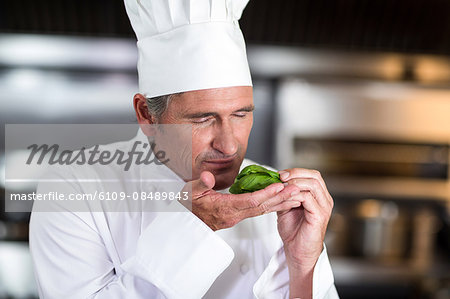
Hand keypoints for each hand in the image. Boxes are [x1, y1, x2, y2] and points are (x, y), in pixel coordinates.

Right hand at [181, 171, 300, 230]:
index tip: (279, 186)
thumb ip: (200, 184)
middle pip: (261, 207)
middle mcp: (233, 215)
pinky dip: (271, 205)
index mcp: (224, 208)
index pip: (250, 201)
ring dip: (279, 203)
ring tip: (295, 195)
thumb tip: (207, 177)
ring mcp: (236, 217)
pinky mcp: (237, 217)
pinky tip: (282, 201)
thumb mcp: (190, 192)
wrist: (186, 223)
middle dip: (280, 198)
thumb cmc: (188, 206)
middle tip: (296, 189)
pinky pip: (258, 211)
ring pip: (262, 210)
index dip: (266, 194)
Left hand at [276, 168, 332, 280]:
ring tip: (281, 186)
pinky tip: (285, 198)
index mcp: (319, 196)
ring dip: (295, 182)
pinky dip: (294, 195)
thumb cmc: (293, 231)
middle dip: (295, 173)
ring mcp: (324, 207)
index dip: (296, 171)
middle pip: (314, 176)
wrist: (297, 251)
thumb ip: (285, 193)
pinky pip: (308, 198)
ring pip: (312, 185)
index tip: (279, 174)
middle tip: (280, 177)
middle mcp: (324, 200)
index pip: (312, 174)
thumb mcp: (287, 206)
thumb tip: (275, 179)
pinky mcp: (319, 216)